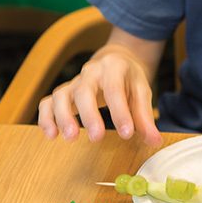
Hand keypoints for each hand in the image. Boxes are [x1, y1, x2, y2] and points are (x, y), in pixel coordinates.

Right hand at [38, 44, 161, 145]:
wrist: (116, 61)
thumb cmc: (129, 80)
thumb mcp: (142, 92)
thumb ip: (146, 117)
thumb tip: (155, 141)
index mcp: (114, 68)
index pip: (115, 90)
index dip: (120, 112)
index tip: (127, 134)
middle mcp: (90, 72)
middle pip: (83, 91)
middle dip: (89, 115)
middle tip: (96, 138)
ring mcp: (74, 82)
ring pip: (60, 95)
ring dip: (63, 117)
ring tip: (70, 138)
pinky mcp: (64, 93)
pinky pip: (48, 102)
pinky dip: (46, 118)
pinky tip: (51, 135)